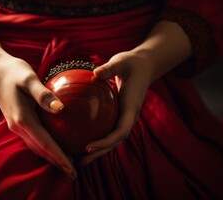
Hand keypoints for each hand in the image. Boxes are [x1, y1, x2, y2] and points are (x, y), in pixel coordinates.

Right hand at [0, 24, 76, 178]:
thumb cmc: (13, 71)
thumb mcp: (29, 78)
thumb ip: (44, 95)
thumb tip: (61, 109)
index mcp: (22, 118)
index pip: (44, 143)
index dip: (58, 157)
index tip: (71, 167)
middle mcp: (18, 126)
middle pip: (40, 150)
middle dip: (57, 163)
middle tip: (73, 173)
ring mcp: (16, 125)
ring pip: (36, 147)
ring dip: (51, 157)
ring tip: (67, 164)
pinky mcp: (17, 121)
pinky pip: (33, 139)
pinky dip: (45, 148)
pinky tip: (55, 146)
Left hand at [80, 50, 153, 164]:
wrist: (144, 65)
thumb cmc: (131, 62)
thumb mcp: (122, 61)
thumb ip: (110, 68)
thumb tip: (95, 73)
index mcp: (131, 107)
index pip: (120, 131)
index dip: (106, 142)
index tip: (89, 146)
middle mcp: (129, 116)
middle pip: (115, 141)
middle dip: (100, 153)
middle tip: (80, 161)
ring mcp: (125, 117)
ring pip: (112, 139)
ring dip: (98, 150)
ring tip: (78, 158)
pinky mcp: (119, 115)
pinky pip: (108, 129)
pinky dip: (97, 138)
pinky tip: (79, 140)